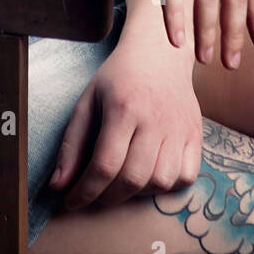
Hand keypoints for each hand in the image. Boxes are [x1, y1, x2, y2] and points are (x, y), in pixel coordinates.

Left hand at [49, 23, 202, 211]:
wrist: (159, 51)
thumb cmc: (119, 77)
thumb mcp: (88, 100)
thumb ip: (72, 143)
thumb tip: (57, 185)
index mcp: (123, 108)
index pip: (104, 165)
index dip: (85, 192)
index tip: (72, 201)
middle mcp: (154, 119)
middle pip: (132, 179)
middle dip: (108, 197)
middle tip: (96, 193)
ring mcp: (178, 127)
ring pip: (160, 182)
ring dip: (137, 193)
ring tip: (122, 182)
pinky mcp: (195, 133)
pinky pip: (185, 176)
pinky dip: (167, 186)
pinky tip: (149, 175)